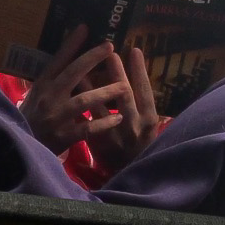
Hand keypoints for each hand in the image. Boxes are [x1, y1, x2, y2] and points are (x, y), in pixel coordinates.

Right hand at [19, 26, 154, 163]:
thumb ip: (49, 82)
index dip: (71, 44)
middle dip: (92, 59)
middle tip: (110, 46)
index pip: (57, 60)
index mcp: (42, 85)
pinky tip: (118, 118)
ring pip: (83, 101)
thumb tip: (63, 61)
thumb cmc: (30, 121)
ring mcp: (56, 117)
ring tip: (125, 86)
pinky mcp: (63, 136)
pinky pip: (87, 128)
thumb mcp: (34, 97)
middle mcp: (49, 97)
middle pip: (73, 73)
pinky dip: (103, 123)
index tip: (85, 28)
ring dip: (105, 92)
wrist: (20, 149)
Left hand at [83, 40, 158, 176]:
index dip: (140, 71)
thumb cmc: (139, 144)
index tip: (135, 50)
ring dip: (93, 84)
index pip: (146, 90)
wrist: (129, 174)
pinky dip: (81, 104)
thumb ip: (143, 103)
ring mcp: (115, 135)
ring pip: (103, 106)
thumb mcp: (147, 125)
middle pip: (126, 95)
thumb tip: (138, 73)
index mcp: (149, 120)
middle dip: (118, 72)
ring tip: (86, 64)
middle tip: (110, 51)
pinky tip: (75, 90)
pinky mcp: (99, 143)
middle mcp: (134, 126)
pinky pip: (88, 119)